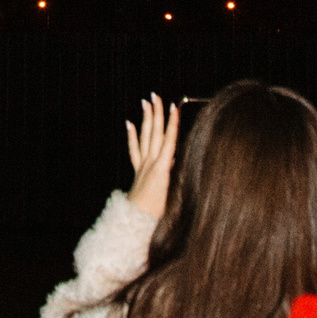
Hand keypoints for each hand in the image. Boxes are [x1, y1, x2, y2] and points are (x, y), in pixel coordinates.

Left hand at [126, 92, 178, 218]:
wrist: (137, 222)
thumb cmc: (159, 213)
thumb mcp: (176, 196)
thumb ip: (182, 178)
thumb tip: (188, 161)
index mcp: (162, 168)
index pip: (169, 140)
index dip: (172, 123)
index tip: (174, 106)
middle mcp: (151, 163)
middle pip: (154, 133)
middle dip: (156, 113)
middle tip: (155, 95)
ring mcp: (142, 165)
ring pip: (144, 137)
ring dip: (145, 118)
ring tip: (144, 102)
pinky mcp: (137, 170)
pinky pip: (134, 149)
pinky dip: (131, 135)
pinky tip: (129, 123)